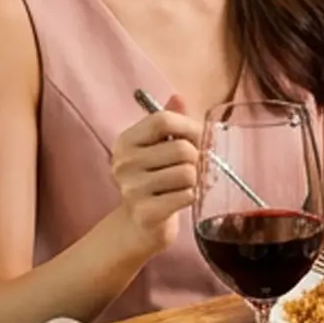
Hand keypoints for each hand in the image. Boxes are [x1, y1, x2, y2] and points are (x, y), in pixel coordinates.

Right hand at [109, 97, 199, 254]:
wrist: (140, 225)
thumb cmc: (155, 181)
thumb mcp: (158, 148)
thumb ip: (169, 122)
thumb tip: (178, 97)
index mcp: (126, 140)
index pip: (163, 120)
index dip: (190, 127)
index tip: (199, 139)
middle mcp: (124, 162)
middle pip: (183, 149)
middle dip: (197, 159)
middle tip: (193, 168)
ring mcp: (132, 188)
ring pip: (188, 174)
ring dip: (195, 181)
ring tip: (183, 186)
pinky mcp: (146, 212)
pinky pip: (187, 196)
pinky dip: (192, 198)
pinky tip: (181, 200)